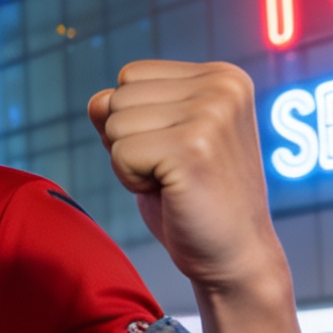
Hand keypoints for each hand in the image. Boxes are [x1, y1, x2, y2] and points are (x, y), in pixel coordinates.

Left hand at [88, 60, 292, 306]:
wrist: (235, 257)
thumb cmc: (194, 200)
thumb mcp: (158, 140)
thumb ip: (127, 111)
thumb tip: (97, 100)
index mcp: (222, 75)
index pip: (131, 75)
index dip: (135, 121)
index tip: (175, 152)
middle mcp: (222, 85)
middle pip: (120, 96)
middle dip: (130, 141)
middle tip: (173, 172)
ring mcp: (212, 113)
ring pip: (114, 123)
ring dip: (130, 162)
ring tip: (173, 182)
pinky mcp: (194, 147)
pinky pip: (120, 153)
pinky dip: (132, 181)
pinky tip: (170, 193)